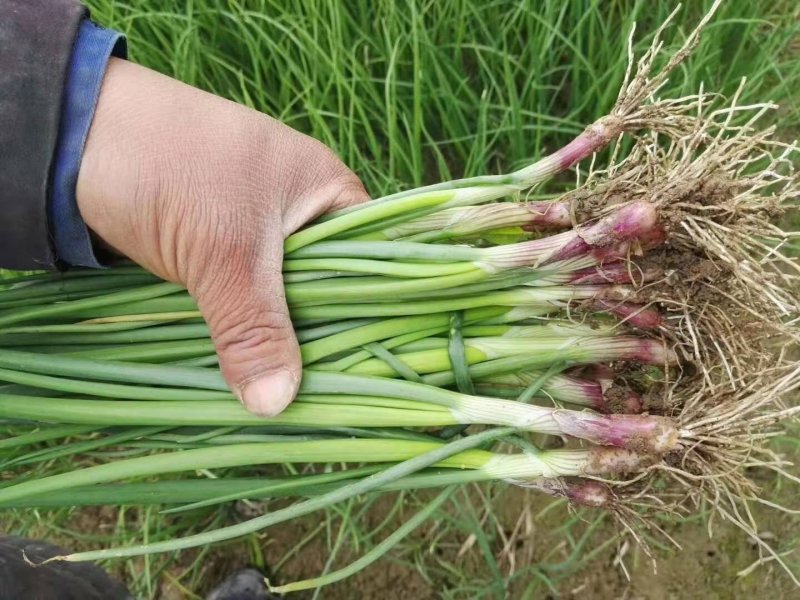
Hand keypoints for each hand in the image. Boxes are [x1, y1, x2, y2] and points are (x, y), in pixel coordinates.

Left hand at [76, 58, 368, 415]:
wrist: (75, 138)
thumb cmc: (170, 166)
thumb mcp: (224, 250)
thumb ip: (255, 327)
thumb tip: (277, 404)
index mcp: (328, 192)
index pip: (379, 260)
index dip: (380, 314)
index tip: (376, 369)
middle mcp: (303, 214)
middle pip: (332, 289)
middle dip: (323, 338)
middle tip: (329, 397)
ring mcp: (260, 234)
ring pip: (285, 302)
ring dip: (278, 340)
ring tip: (290, 397)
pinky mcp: (221, 254)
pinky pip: (247, 303)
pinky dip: (244, 332)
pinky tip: (248, 371)